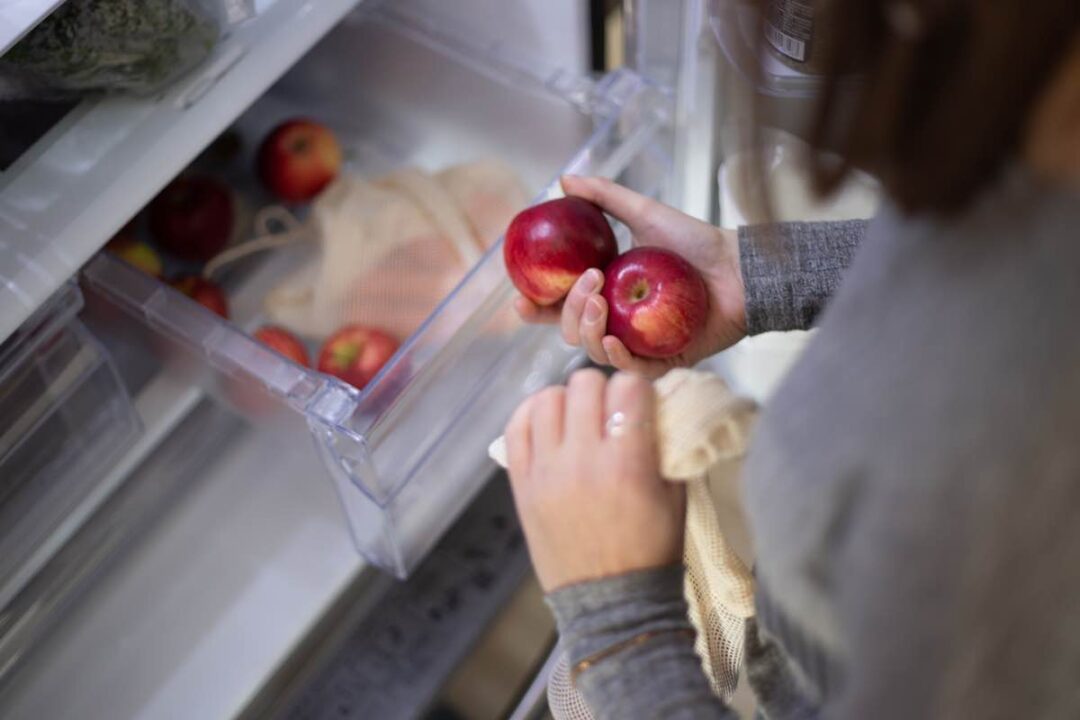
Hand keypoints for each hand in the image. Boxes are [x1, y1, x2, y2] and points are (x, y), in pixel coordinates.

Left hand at [505, 369, 685, 591]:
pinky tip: (547, 419)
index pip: (628, 389)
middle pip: (584, 385)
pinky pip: (515, 427)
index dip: (637, 388)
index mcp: (627, 464)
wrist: (610, 601)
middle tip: (608, 407)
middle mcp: (582, 461)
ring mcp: (546, 472)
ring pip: (546, 399)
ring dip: (566, 399)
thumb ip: (665, 446)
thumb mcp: (675, 495)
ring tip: (576, 414)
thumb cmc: (650, 549)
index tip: (638, 400)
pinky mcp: (522, 484)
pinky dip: (531, 414)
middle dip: (602, 389)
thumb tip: (653, 406)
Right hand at [515, 176, 746, 377]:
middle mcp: (619, 322)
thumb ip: (604, 197)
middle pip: (572, 331)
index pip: (561, 307)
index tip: (520, 299)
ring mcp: (640, 344)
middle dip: (568, 312)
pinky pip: (632, 369)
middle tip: (589, 284)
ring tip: (601, 303)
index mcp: (607, 294)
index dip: (536, 309)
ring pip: (595, 352)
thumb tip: (564, 180)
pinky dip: (618, 357)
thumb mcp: (646, 213)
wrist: (740, 267)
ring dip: (588, 330)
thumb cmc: (697, 242)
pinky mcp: (666, 361)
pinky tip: (614, 340)